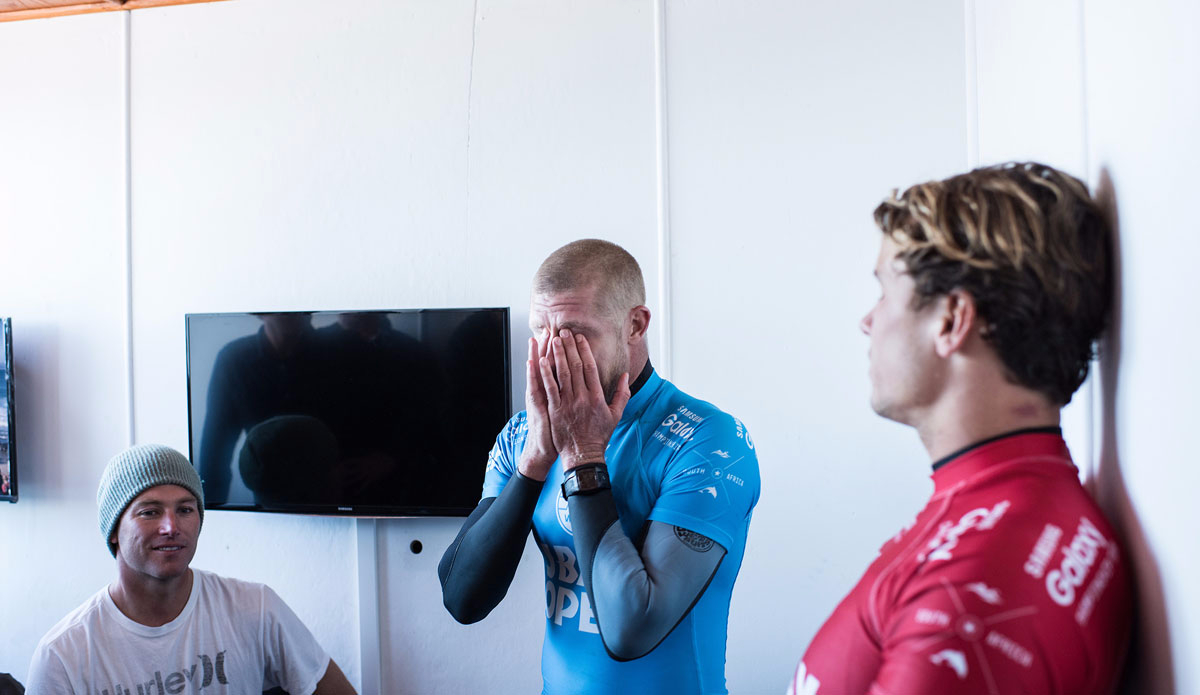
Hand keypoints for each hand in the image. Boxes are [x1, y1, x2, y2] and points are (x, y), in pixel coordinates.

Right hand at [518, 336, 557, 480]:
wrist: (546, 448)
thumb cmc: (558, 430)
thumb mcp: (560, 410)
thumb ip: (567, 394)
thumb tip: (574, 382)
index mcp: (556, 391)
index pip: (560, 366)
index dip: (563, 351)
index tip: (566, 336)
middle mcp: (546, 391)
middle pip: (549, 364)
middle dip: (551, 347)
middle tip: (551, 329)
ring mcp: (541, 397)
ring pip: (540, 371)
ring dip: (540, 354)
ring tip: (538, 337)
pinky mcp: (537, 405)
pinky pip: (536, 387)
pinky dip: (534, 374)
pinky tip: (532, 361)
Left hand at [541, 329, 630, 470]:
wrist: (583, 455)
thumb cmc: (600, 435)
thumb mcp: (616, 415)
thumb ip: (622, 394)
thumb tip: (625, 376)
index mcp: (597, 397)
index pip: (590, 367)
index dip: (584, 350)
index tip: (580, 338)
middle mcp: (582, 398)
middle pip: (575, 366)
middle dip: (569, 347)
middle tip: (564, 332)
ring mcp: (567, 404)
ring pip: (561, 374)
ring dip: (557, 356)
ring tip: (553, 340)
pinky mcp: (555, 410)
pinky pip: (549, 388)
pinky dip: (545, 374)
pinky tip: (541, 361)